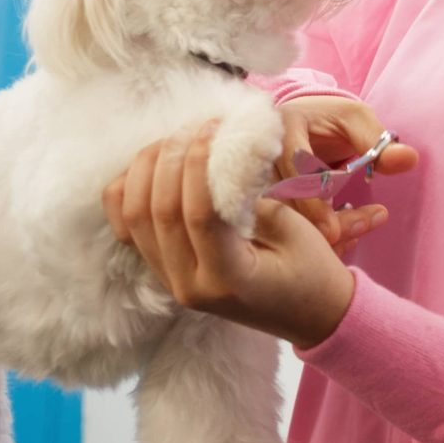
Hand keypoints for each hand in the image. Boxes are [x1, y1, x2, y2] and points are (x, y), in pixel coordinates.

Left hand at [105, 125, 360, 347]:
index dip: (198, 163)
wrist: (312, 315)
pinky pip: (129, 228)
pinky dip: (130, 193)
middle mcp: (189, 285)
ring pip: (134, 218)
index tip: (212, 127)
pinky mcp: (164, 272)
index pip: (197, 213)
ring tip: (173, 141)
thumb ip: (251, 194)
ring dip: (146, 171)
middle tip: (193, 128)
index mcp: (227, 278)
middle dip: (171, 158)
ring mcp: (171, 281)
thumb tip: (220, 149)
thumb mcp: (295, 230)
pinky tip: (152, 167)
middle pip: (157, 213)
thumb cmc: (314, 272)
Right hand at [269, 96, 415, 261]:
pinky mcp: (253, 195)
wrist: (305, 123)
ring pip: (272, 215)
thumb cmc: (333, 120)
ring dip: (304, 234)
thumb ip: (380, 143)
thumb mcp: (358, 122)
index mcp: (284, 124)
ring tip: (338, 245)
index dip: (313, 198)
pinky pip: (271, 222)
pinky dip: (300, 236)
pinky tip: (328, 243)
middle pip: (278, 196)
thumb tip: (408, 159)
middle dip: (308, 224)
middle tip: (336, 243)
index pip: (293, 163)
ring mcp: (250, 175)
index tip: (332, 230)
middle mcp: (258, 150)